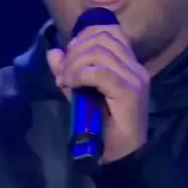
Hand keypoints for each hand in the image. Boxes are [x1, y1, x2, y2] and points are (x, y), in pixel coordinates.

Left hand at [46, 25, 149, 163]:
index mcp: (128, 64)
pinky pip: (100, 72)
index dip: (84, 36)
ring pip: (100, 52)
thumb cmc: (104, 128)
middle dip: (75, 51)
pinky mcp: (130, 91)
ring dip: (75, 63)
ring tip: (66, 81)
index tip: (68, 54)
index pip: (109, 31)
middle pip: (102, 38)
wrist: (121, 156)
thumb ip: (69, 72)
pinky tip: (72, 85)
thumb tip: (52, 52)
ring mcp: (135, 78)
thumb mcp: (81, 95)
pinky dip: (81, 74)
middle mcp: (135, 67)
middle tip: (63, 74)